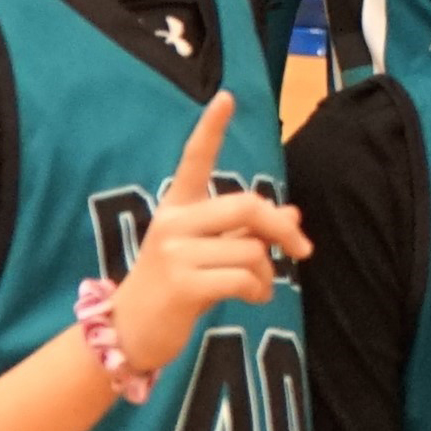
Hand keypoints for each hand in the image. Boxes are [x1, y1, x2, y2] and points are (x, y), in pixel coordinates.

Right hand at [106, 91, 311, 385]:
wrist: (127, 333)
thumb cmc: (174, 288)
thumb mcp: (208, 253)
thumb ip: (245, 232)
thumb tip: (293, 214)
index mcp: (178, 208)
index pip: (195, 160)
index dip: (211, 128)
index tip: (227, 97)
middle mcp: (174, 223)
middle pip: (248, 205)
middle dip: (283, 228)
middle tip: (303, 249)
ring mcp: (175, 252)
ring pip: (252, 249)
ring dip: (269, 272)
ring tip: (259, 286)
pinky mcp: (182, 284)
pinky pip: (244, 278)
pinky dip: (260, 290)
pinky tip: (254, 298)